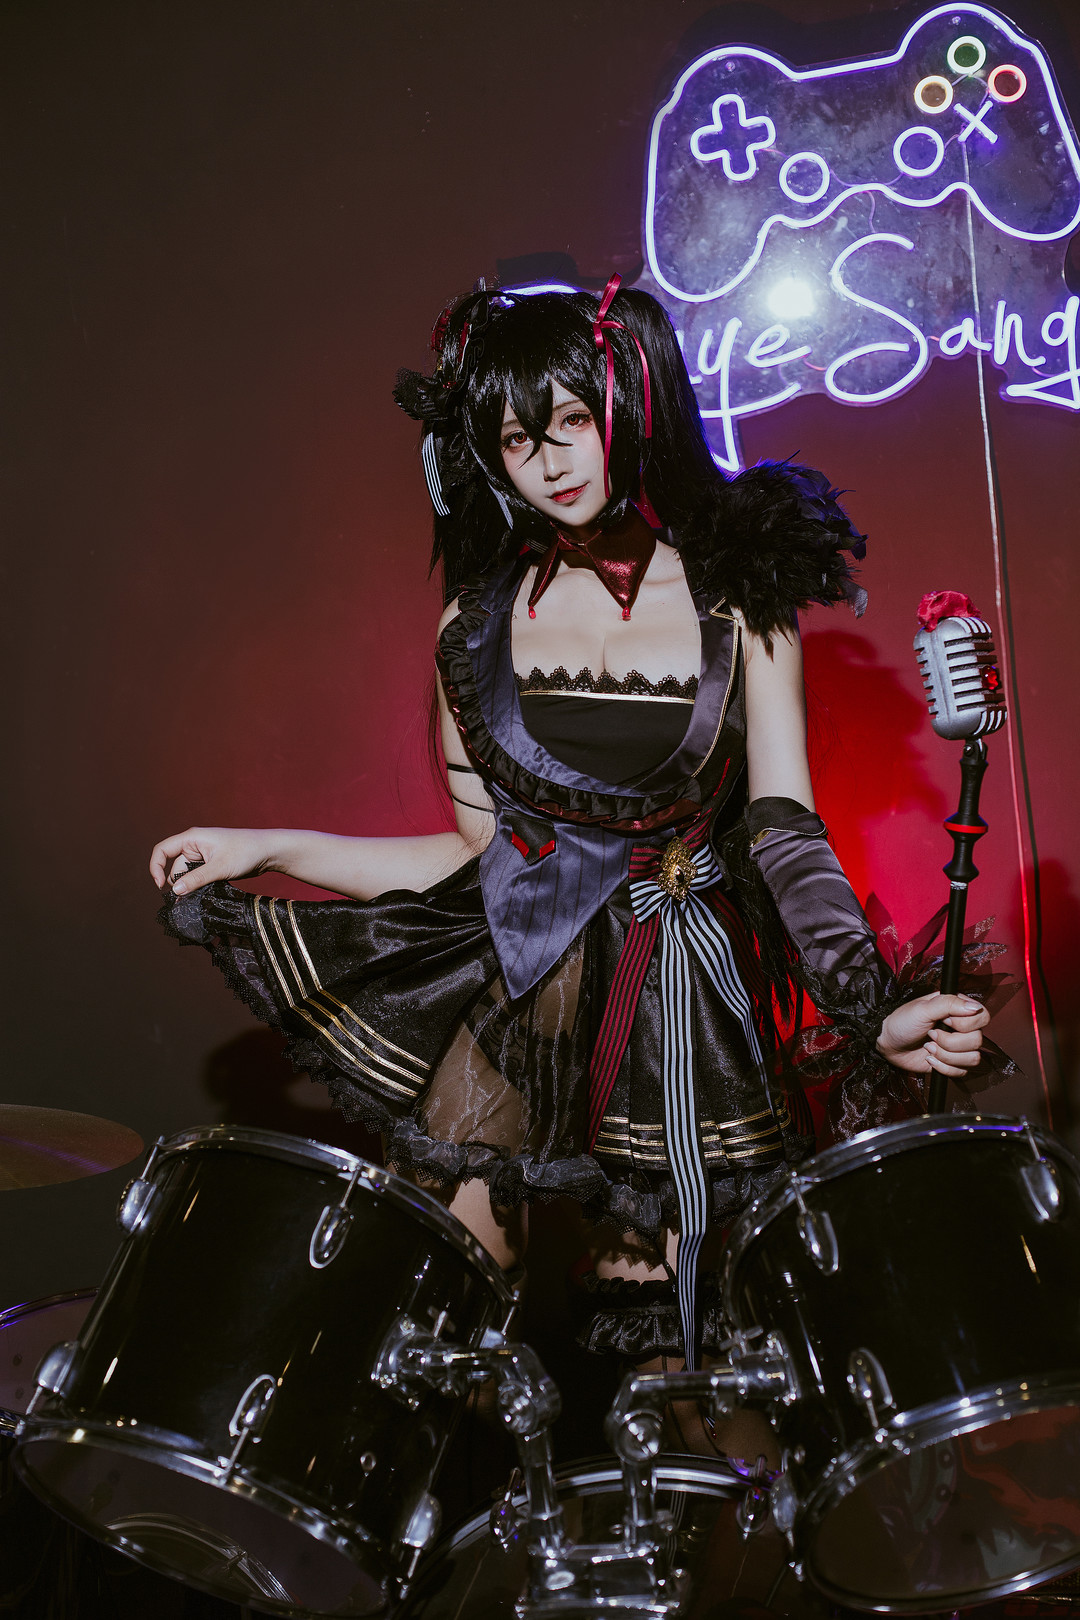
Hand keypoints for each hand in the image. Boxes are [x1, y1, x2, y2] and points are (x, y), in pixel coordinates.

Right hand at [149, 827, 276, 894]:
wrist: (269, 851)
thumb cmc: (246, 852)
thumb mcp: (219, 867)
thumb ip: (196, 879)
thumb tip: (175, 891)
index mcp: (192, 838)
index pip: (162, 850)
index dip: (156, 867)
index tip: (160, 886)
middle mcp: (195, 845)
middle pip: (175, 867)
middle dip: (178, 883)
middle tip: (184, 902)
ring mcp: (204, 856)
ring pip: (187, 874)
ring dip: (189, 887)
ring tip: (196, 900)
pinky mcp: (212, 865)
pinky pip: (198, 877)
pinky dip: (198, 886)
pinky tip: (204, 896)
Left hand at [875, 993, 988, 1076]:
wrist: (889, 1044)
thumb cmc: (902, 1022)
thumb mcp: (923, 1008)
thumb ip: (949, 1004)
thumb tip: (974, 1007)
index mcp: (959, 1009)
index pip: (982, 1017)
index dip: (964, 1023)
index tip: (943, 1020)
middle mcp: (962, 1028)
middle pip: (977, 1040)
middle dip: (949, 1042)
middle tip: (930, 1035)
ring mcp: (959, 1047)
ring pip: (972, 1058)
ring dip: (946, 1056)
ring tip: (928, 1047)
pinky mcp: (953, 1063)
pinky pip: (961, 1071)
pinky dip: (943, 1067)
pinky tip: (929, 1058)